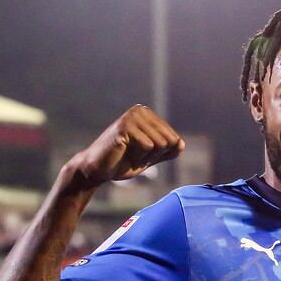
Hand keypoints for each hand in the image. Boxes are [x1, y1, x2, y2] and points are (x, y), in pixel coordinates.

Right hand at [66, 105, 184, 189]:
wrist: (99, 170)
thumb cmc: (124, 161)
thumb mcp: (151, 157)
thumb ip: (168, 151)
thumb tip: (181, 143)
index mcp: (148, 114)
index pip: (174, 139)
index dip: (160, 153)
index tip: (142, 153)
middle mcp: (141, 110)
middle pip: (169, 141)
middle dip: (155, 155)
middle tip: (135, 155)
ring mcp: (132, 117)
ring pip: (160, 143)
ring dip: (146, 156)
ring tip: (129, 153)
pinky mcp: (124, 126)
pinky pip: (148, 146)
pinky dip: (139, 156)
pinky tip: (124, 152)